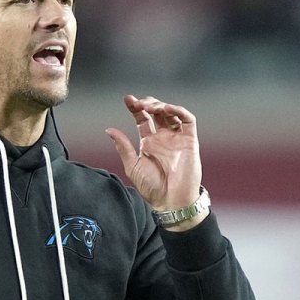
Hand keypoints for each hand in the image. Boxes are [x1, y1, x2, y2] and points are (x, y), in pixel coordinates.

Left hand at [106, 95, 206, 230]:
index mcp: (149, 142)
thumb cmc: (152, 188)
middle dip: (148, 103)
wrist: (172, 200)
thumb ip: (123, 147)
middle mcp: (163, 138)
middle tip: (139, 103)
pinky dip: (179, 111)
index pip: (142, 119)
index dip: (135, 108)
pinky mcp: (190, 140)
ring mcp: (177, 138)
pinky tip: (167, 109)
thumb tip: (109, 130)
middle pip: (156, 112)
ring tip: (151, 107)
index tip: (128, 99)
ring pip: (171, 113)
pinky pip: (188, 120)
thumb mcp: (133, 166)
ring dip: (161, 105)